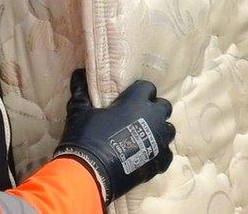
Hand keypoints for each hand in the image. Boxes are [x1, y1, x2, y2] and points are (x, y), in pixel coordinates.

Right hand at [54, 69, 174, 203]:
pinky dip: (159, 154)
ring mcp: (159, 140)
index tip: (129, 98)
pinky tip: (147, 156)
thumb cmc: (86, 138)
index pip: (147, 87)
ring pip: (168, 129)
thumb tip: (78, 73)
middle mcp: (154, 118)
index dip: (139, 92)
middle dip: (153, 110)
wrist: (90, 173)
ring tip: (145, 137)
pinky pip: (167, 153)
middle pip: (163, 107)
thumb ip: (82, 92)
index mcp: (137, 102)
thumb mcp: (80, 112)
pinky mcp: (160, 161)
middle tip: (138, 117)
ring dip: (159, 131)